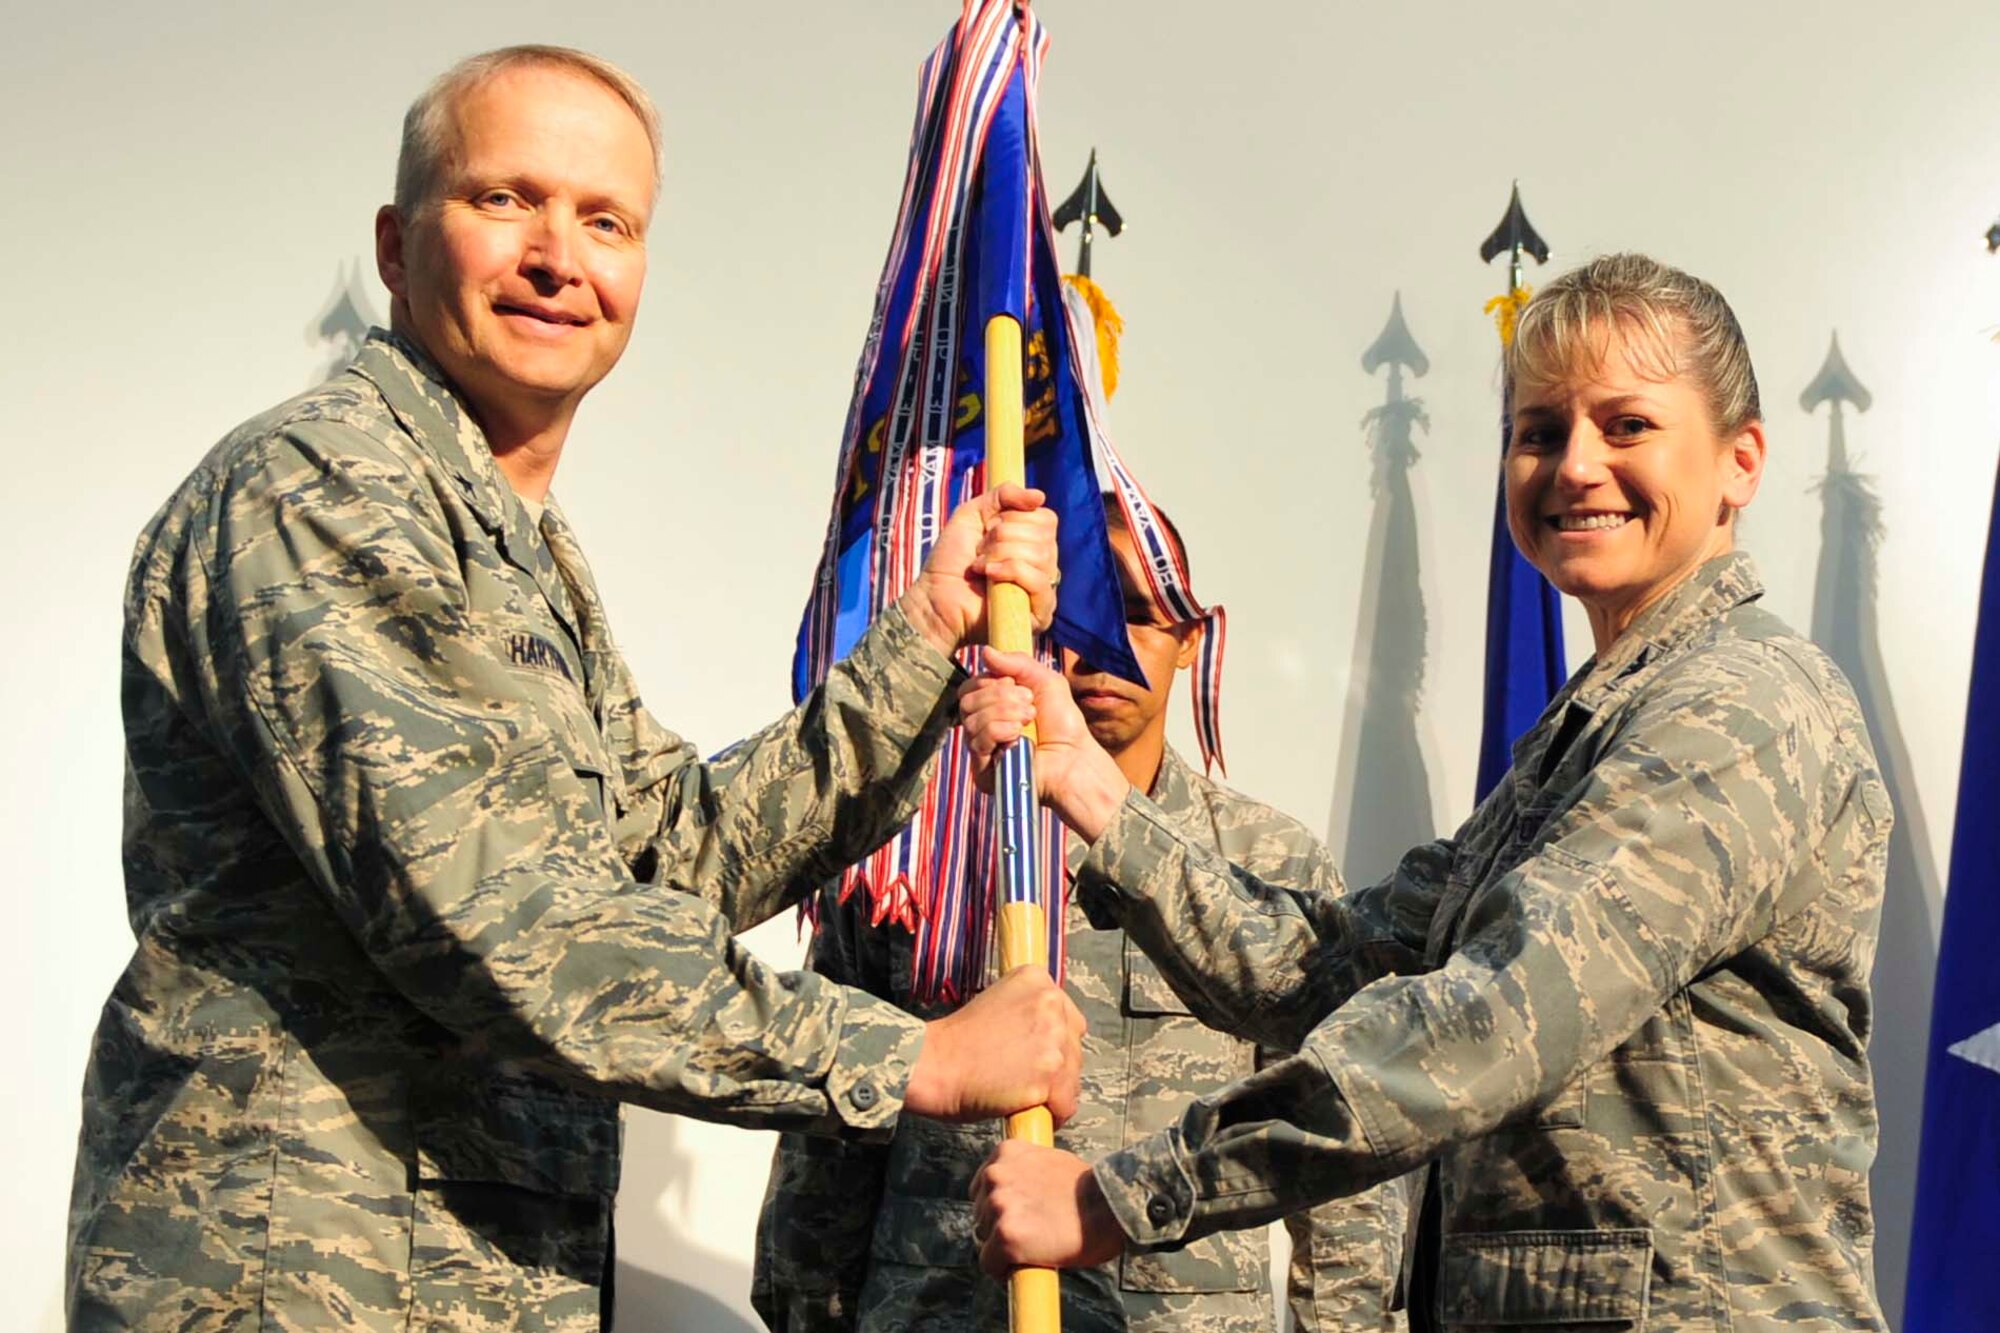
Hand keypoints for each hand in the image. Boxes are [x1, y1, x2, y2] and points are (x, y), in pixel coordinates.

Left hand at [899, 484, 1058, 655]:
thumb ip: (1003, 495)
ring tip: (979, 566)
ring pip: (1040, 554)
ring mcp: (1043, 590)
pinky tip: (988, 576)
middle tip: (979, 550)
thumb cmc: (951, 560)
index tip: (987, 529)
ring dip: (1000, 554)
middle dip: (1003, 536)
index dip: (1014, 517)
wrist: (934, 597)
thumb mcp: (973, 514)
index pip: (1046, 519)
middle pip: (1043, 534)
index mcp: (1033, 543)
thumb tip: (1040, 496)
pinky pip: (1039, 580)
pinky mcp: (1040, 613)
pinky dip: (1009, 571)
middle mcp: (1044, 565)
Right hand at [904, 965, 1083, 1124]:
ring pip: (1072, 1077)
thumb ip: (1030, 1008)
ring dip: (1054, 1092)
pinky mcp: (1047, 1079)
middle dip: (1057, 1067)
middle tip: (1025, 1077)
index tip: (1035, 1054)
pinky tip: (1030, 1110)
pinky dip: (1052, 1114)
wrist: (935, 1064)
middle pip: (1075, 1047)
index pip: (1069, 1017)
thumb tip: (1053, 1030)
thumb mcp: (997, 1000)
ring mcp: (1051, 1043)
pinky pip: (1065, 1105)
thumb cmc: (957, 1040)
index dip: (1054, 1041)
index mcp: (1037, 980)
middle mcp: (1050, 1005)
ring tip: (1024, 1095)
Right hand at [958, 651, 1130, 841]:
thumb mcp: (1045, 681)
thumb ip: (1016, 662)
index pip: (969, 687)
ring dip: (1004, 713)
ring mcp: (981, 749)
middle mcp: (982, 726)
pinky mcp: (983, 770)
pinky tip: (1018, 736)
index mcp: (992, 706)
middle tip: (1029, 705)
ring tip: (1028, 720)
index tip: (1016, 686)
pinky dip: (999, 731)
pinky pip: (976, 740)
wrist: (1074, 755)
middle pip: (967, 701)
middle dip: (1000, 697)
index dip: (989, 682)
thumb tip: (984, 652)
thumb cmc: (1063, 722)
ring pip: (970, 719)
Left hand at [971, 1142, 1125, 1276]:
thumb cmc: (1089, 1189)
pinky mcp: (1005, 1236)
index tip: (1018, 1216)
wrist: (1110, 1207)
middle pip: (980, 1212)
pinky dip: (1004, 1271)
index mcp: (1006, 1151)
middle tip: (1033, 1233)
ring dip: (1004, 1246)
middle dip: (1001, 1225)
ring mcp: (999, 1205)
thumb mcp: (1050, 1161)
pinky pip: (989, 1263)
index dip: (1000, 1205)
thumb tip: (1015, 1192)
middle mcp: (996, 1174)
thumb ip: (1024, 1171)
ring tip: (1035, 1247)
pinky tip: (1026, 1266)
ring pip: (985, 1237)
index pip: (983, 1185)